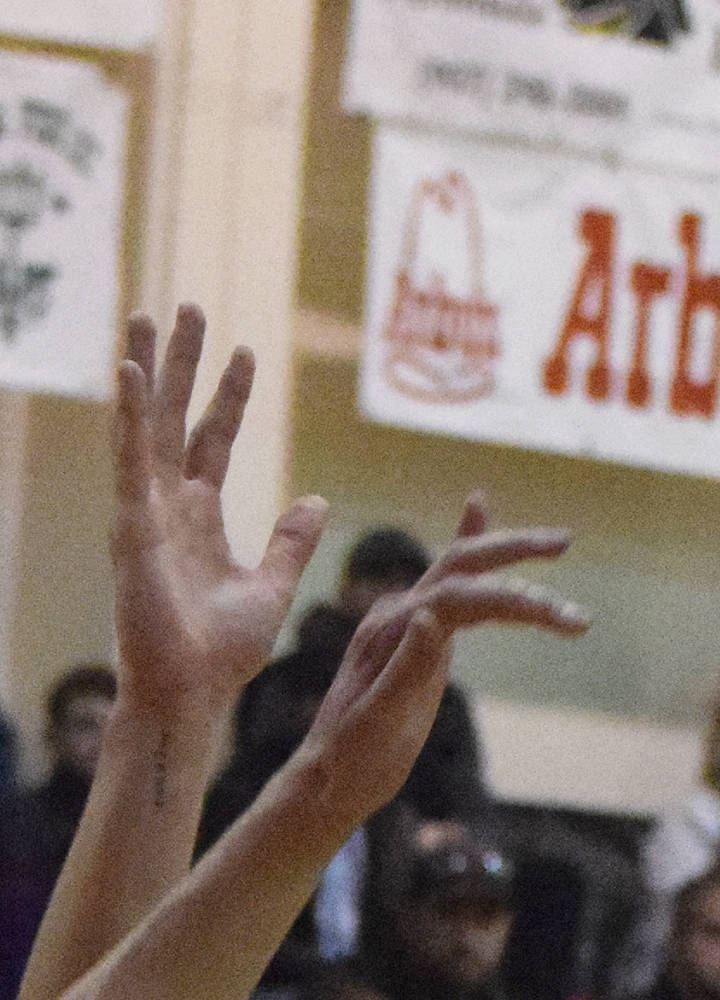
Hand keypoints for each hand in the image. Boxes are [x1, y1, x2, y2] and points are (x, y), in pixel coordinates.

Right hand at [110, 308, 329, 727]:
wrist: (194, 693)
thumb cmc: (223, 653)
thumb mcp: (272, 587)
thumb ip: (290, 542)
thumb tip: (315, 500)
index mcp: (199, 518)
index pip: (214, 440)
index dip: (229, 395)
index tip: (247, 351)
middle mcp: (167, 507)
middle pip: (172, 416)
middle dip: (179, 362)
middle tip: (186, 306)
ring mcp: (144, 513)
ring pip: (144, 424)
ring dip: (145, 369)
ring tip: (145, 313)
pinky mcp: (130, 527)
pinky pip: (127, 460)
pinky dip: (125, 414)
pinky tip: (125, 369)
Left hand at [293, 499, 585, 841]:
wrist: (326, 778)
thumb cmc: (354, 759)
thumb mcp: (379, 723)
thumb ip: (405, 668)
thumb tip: (431, 616)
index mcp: (390, 634)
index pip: (460, 598)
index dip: (513, 600)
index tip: (560, 617)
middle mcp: (397, 617)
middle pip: (461, 565)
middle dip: (513, 549)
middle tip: (565, 541)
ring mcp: (405, 623)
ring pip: (461, 572)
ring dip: (509, 557)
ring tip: (559, 544)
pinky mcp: (415, 637)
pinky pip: (447, 586)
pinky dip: (470, 552)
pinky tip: (478, 514)